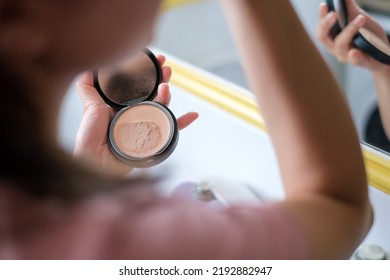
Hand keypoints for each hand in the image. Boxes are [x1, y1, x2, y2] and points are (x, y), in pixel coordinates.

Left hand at [74, 55, 198, 176]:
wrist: (96, 160)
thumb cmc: (90, 137)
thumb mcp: (88, 106)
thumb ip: (87, 87)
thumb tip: (87, 67)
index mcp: (122, 105)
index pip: (138, 85)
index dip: (147, 72)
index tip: (153, 59)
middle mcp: (136, 114)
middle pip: (153, 93)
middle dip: (161, 78)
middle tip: (166, 68)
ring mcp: (145, 125)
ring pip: (162, 107)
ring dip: (168, 95)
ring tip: (166, 87)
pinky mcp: (153, 138)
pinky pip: (171, 130)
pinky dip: (183, 123)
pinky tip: (193, 115)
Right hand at [316, 0, 389, 73]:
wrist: (381, 52)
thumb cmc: (367, 36)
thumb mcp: (359, 19)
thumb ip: (350, 9)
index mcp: (331, 36)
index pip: (321, 27)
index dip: (321, 17)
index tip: (324, 5)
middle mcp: (334, 47)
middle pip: (322, 37)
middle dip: (326, 25)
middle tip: (334, 14)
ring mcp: (345, 56)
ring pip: (340, 45)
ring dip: (349, 30)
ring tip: (361, 18)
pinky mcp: (359, 61)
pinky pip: (355, 60)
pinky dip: (354, 55)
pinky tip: (354, 51)